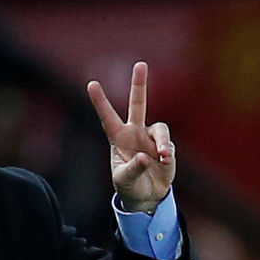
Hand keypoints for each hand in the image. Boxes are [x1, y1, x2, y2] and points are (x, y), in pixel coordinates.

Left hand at [87, 61, 174, 212]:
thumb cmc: (128, 186)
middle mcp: (135, 133)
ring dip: (162, 143)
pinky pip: (168, 145)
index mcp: (118, 138)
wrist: (146, 196)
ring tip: (162, 157)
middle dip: (139, 84)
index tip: (91, 83)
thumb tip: (144, 157)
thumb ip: (132, 169)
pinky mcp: (166, 147)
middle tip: (140, 64)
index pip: (107, 117)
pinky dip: (167, 153)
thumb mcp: (124, 180)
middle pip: (138, 104)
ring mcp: (151, 138)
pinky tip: (164, 163)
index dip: (100, 101)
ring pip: (160, 128)